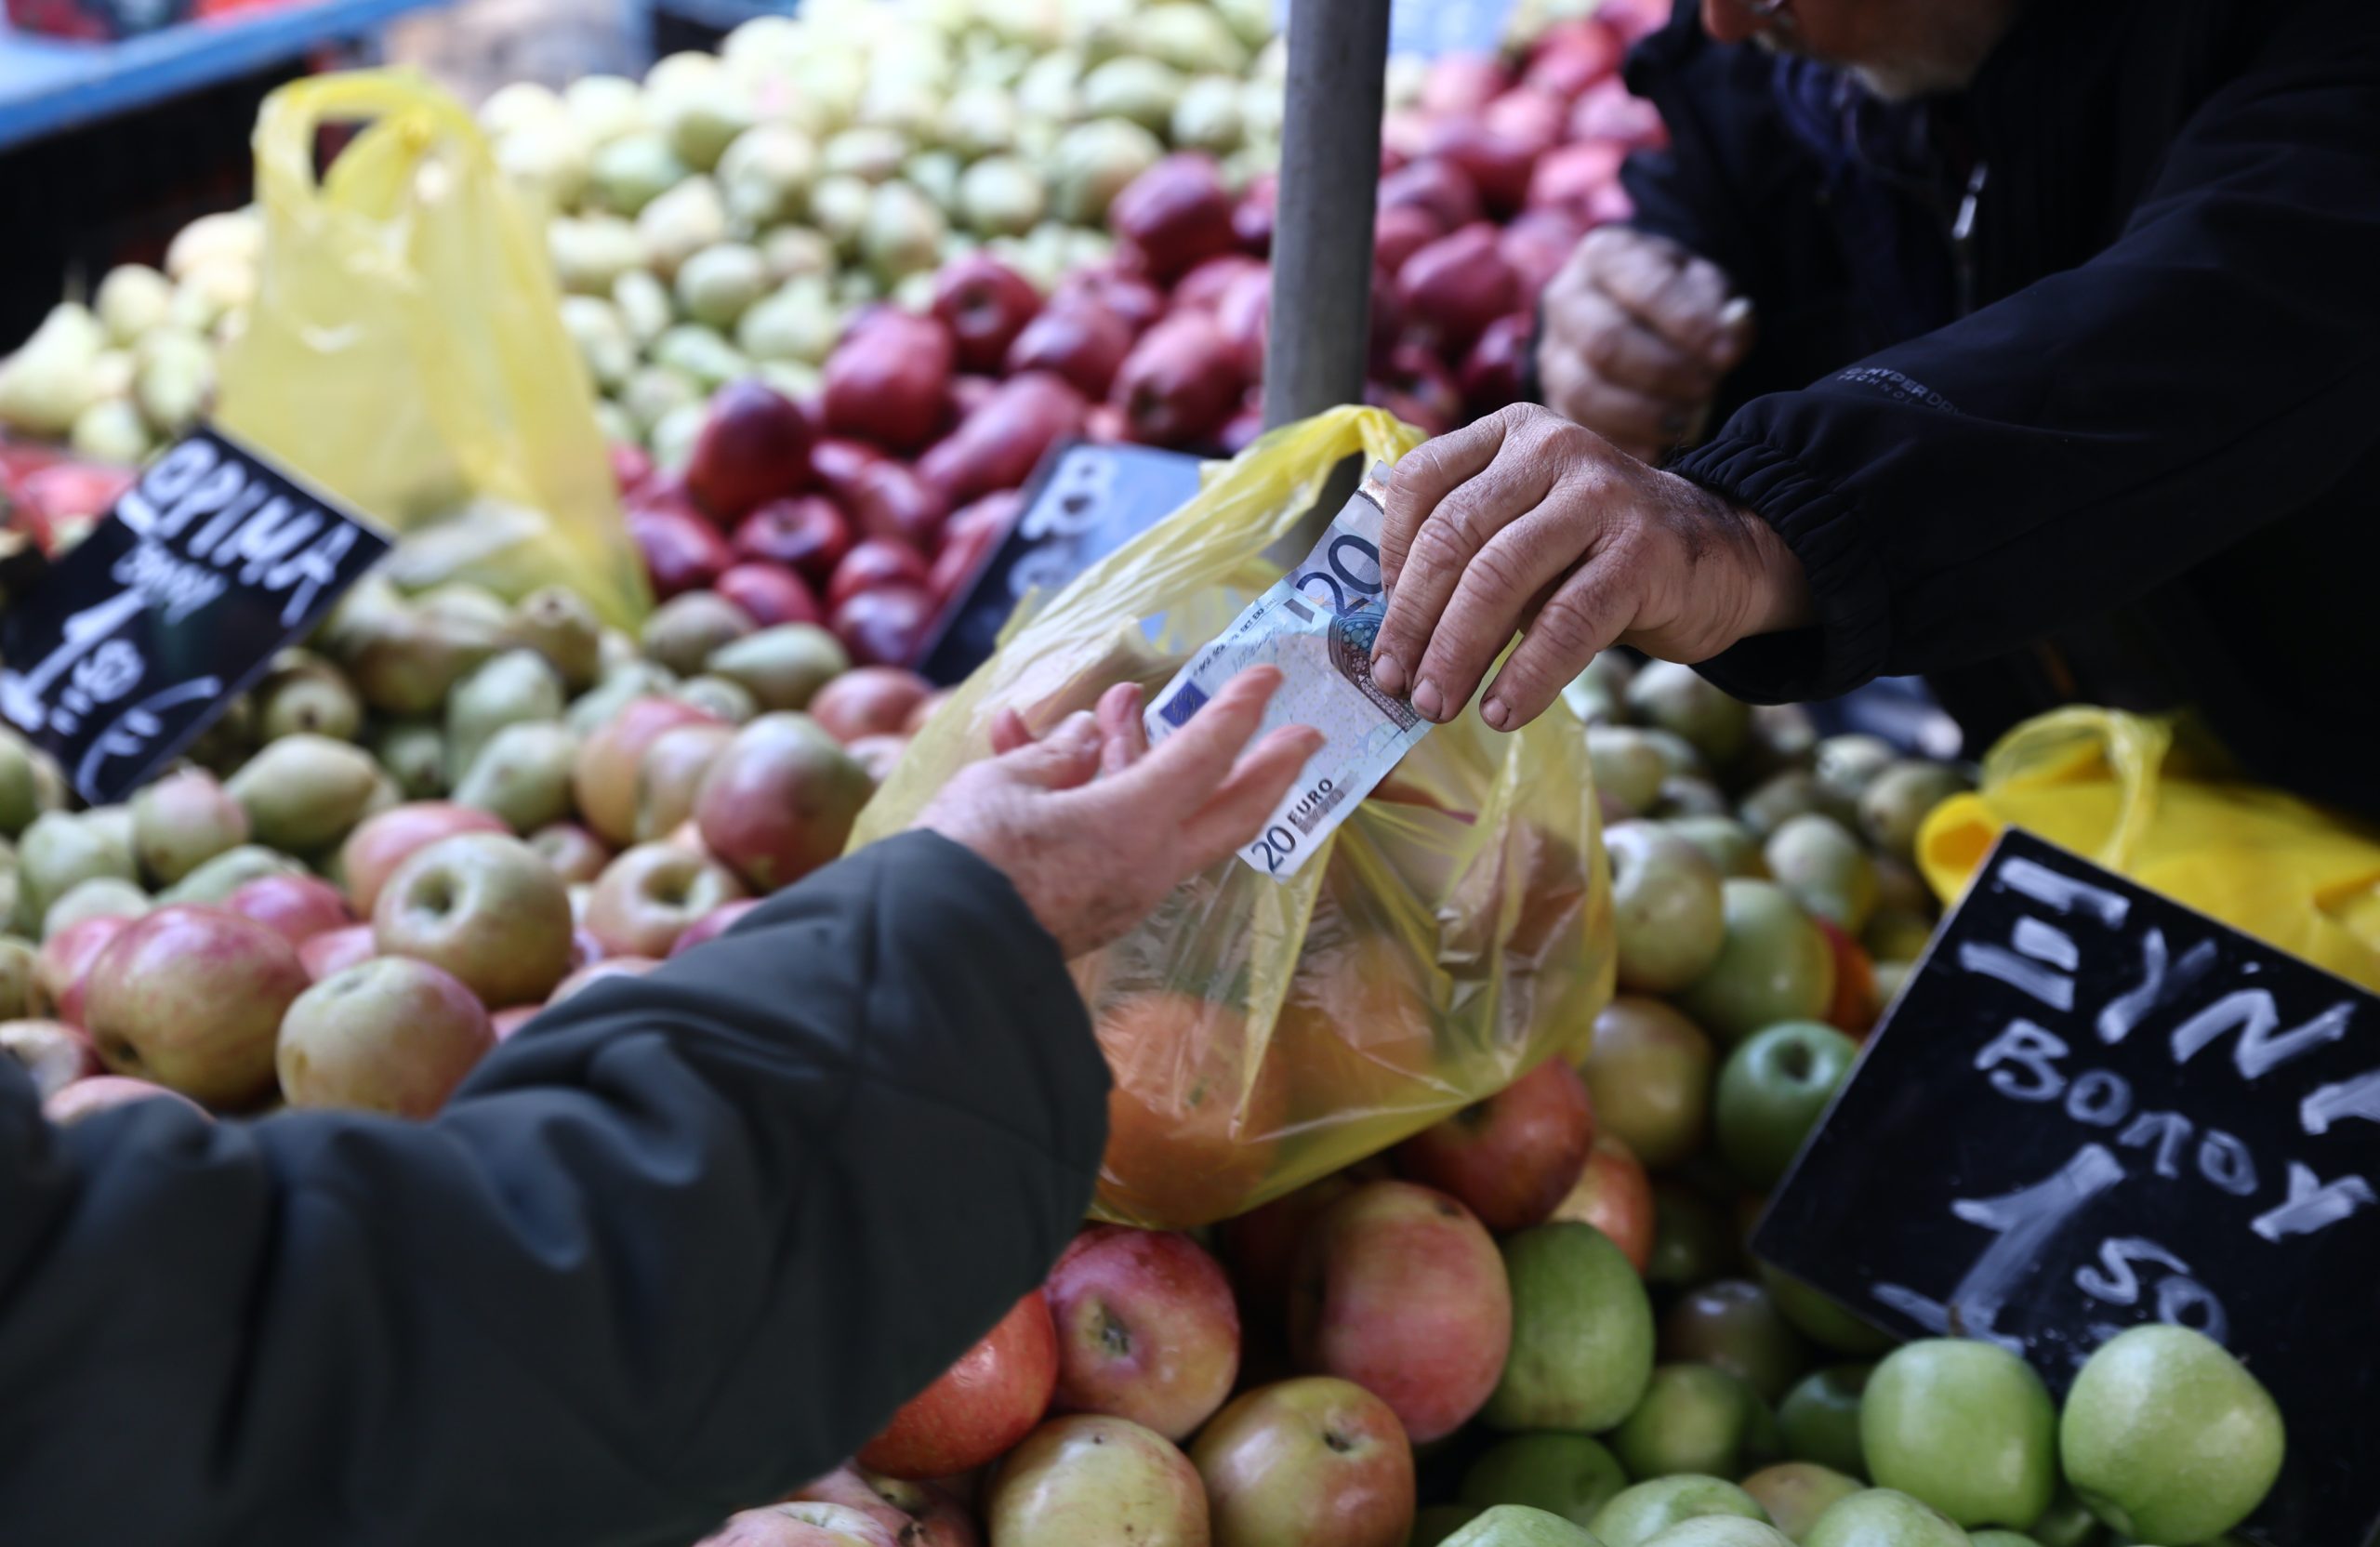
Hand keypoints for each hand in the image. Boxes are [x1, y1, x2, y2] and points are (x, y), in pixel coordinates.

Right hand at [913, 668, 1323, 957]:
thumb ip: (1055, 755)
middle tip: (1303, 734)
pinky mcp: (1089, 908)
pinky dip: (1086, 795)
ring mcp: (1121, 892)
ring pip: (1162, 817)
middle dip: (1268, 767)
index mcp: (1136, 825)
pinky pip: (1107, 837)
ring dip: (1142, 758)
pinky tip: (1031, 749)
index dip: (1240, 708)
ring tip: (1113, 704)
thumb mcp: (1005, 784)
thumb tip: (1085, 737)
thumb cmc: (966, 860)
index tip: (1271, 675)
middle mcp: (1146, 865)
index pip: (1208, 754)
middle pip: (1230, 811)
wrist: (926, 957)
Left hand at [1366, 404, 1810, 731]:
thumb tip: (1390, 637)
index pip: (1421, 484)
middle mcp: (1553, 448)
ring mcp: (1601, 495)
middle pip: (1454, 535)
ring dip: (1457, 652)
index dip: (1390, 564)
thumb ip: (1466, 554)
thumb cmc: (1597, 552)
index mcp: (1509, 433)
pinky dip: (1525, 675)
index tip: (1383, 630)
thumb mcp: (1525, 528)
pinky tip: (1501, 711)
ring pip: (1500, 576)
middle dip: (1414, 621)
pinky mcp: (1642, 553)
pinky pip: (1566, 622)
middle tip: (1397, 685)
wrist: (1720, 553)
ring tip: (1437, 706)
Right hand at [1538, 227, 1753, 461]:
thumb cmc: (1675, 299)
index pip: (1647, 289)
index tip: (1729, 355)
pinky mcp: (1554, 402)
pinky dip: (1627, 444)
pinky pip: (1584, 430)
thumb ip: (1721, 308)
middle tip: (1707, 389)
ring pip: (1586, 393)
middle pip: (1605, 343)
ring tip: (1687, 420)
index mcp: (1604, 256)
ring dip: (1645, 414)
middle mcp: (1565, 301)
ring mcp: (1553, 355)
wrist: (1633, 316)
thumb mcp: (1704, 287)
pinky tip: (1663, 445)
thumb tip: (1735, 329)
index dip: (1690, 325)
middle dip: (1664, 373)